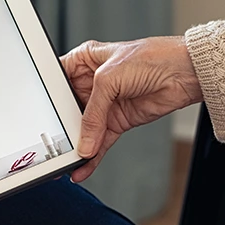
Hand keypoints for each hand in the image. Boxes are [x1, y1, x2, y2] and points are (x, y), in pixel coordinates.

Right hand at [61, 36, 202, 181]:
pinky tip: (84, 166)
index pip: (57, 83)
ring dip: (77, 146)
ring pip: (84, 129)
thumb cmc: (151, 58)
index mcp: (84, 61)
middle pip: (68, 110)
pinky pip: (100, 141)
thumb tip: (84, 141)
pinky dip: (93, 156)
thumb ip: (93, 112)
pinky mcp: (118, 120)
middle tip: (53, 148)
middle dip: (62, 130)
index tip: (40, 121)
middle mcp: (92, 83)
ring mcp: (105, 103)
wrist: (184, 73)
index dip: (48, 101)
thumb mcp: (109, 79)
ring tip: (67, 162)